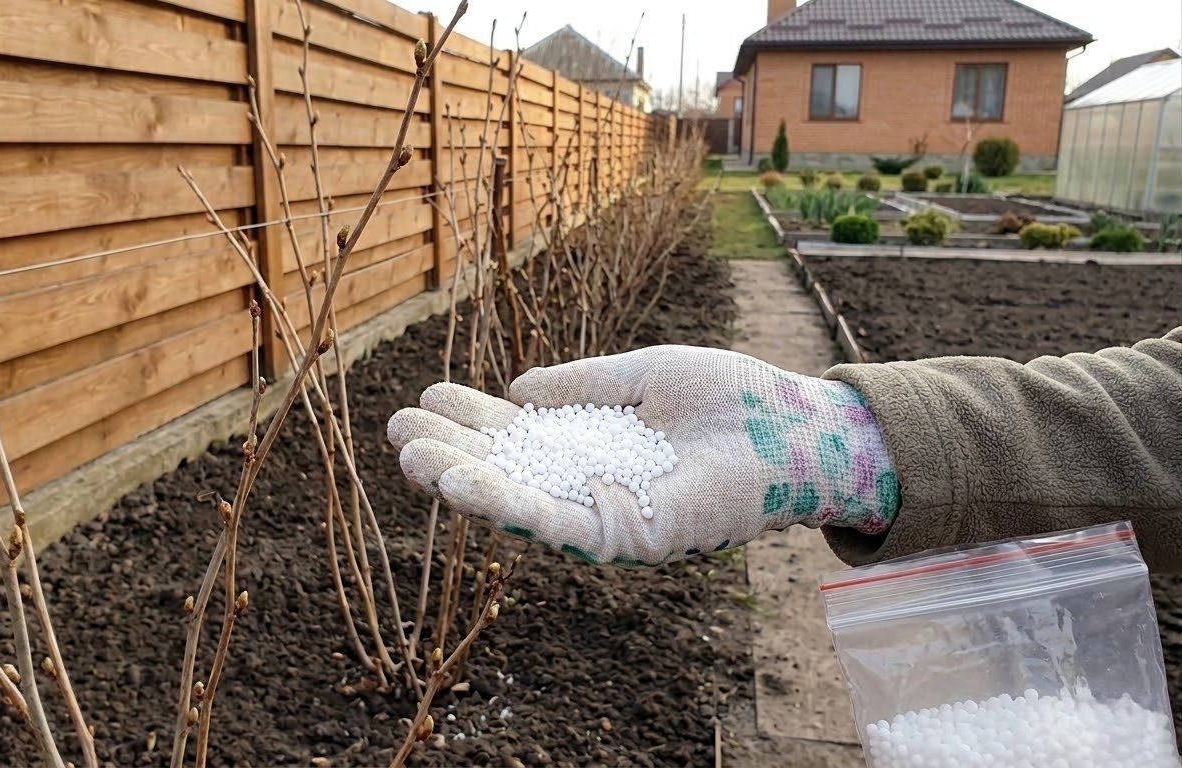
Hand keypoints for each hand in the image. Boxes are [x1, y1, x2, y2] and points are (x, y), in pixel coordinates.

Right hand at [388, 345, 899, 565]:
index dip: (473, 420)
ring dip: (464, 483)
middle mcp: (595, 485)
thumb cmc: (730, 398)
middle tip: (397, 431)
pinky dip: (509, 505)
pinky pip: (559, 525)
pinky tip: (465, 482)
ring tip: (412, 460)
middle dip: (452, 454)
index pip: (520, 438)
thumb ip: (582, 384)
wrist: (798, 427)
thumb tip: (518, 391)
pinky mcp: (633, 535)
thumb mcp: (641, 375)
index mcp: (595, 446)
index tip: (428, 398)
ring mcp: (611, 513)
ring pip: (522, 505)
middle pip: (510, 474)